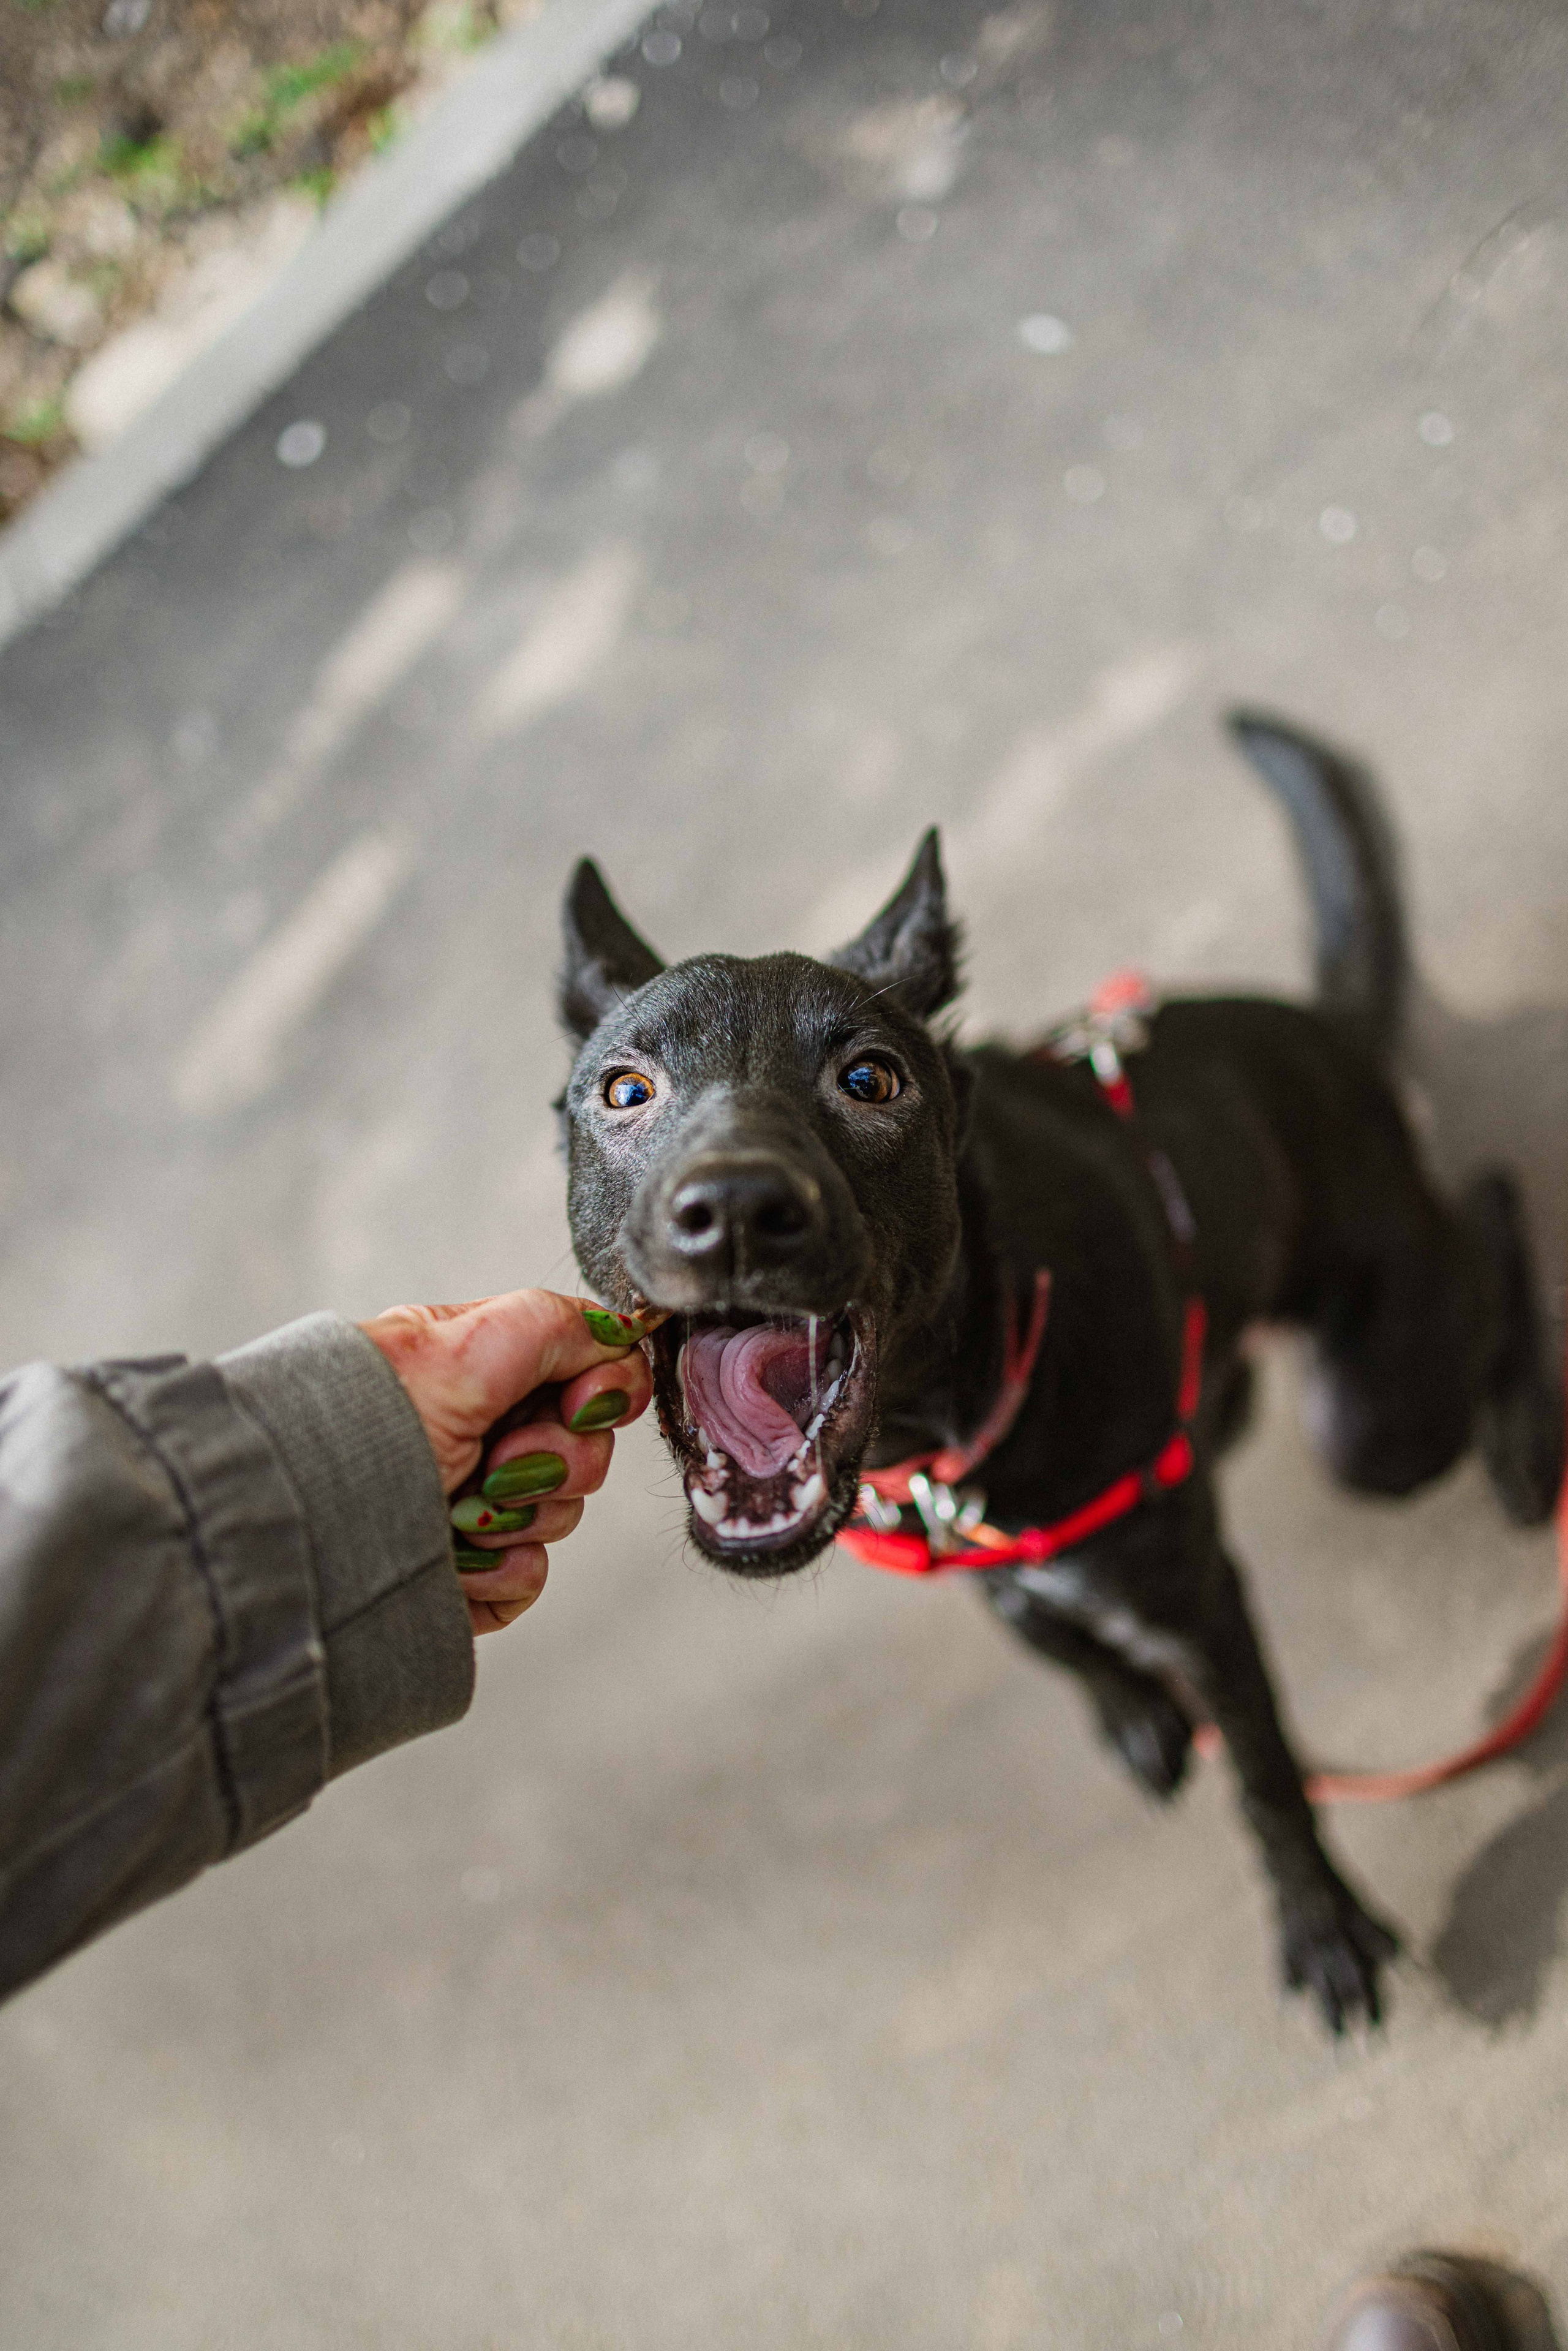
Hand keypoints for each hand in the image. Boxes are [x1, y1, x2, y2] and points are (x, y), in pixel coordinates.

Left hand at [360, 1289, 653, 1635]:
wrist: (301, 1529)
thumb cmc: (360, 1428)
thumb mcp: (464, 1349)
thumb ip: (555, 1325)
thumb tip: (623, 1331)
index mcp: (480, 1365)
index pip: (587, 1369)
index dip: (602, 1391)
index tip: (578, 1404)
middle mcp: (482, 1430)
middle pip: (585, 1445)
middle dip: (553, 1459)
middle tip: (495, 1461)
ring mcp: (478, 1503)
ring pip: (563, 1511)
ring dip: (520, 1515)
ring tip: (456, 1510)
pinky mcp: (471, 1569)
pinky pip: (531, 1574)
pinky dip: (501, 1571)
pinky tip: (455, 1558)